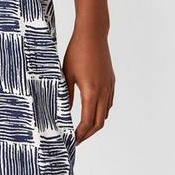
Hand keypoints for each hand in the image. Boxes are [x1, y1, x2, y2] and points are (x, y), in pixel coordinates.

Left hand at [62, 26, 114, 144]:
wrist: (93, 35)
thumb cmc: (77, 52)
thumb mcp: (66, 74)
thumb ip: (66, 94)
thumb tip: (64, 111)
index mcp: (91, 92)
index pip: (88, 122)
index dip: (80, 134)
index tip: (73, 140)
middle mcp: (103, 92)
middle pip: (99, 122)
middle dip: (88, 134)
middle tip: (77, 139)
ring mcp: (109, 87)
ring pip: (105, 113)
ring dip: (95, 123)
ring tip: (83, 127)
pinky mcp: (111, 81)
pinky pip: (108, 102)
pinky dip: (101, 111)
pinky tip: (91, 110)